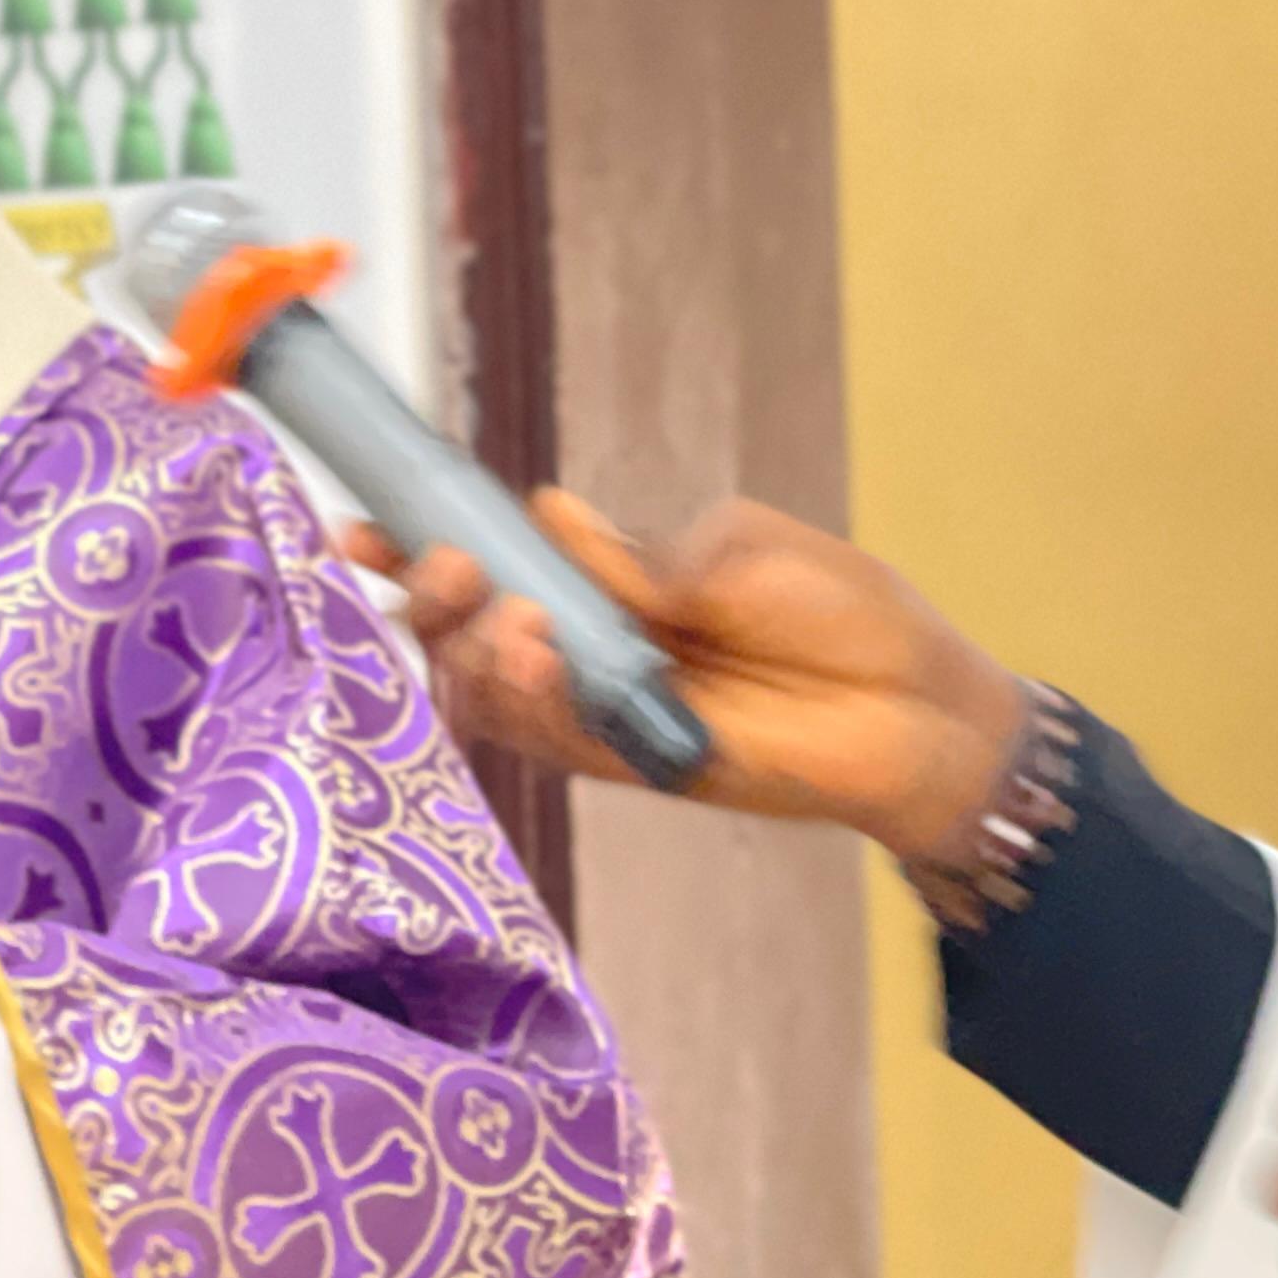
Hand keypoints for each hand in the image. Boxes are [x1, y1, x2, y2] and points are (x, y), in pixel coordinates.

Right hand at [340, 492, 1027, 865]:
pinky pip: (550, 739)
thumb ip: (637, 555)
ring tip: (513, 619)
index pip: (494, 563)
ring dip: (477, 653)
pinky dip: (530, 698)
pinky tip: (535, 659)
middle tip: (442, 567)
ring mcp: (602, 710)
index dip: (419, 546)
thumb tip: (547, 512)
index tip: (358, 526)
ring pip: (489, 695)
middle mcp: (587, 648)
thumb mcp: (737, 550)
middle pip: (464, 633)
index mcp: (605, 584)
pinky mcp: (629, 765)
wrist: (919, 706)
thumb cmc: (842, 615)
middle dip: (429, 597)